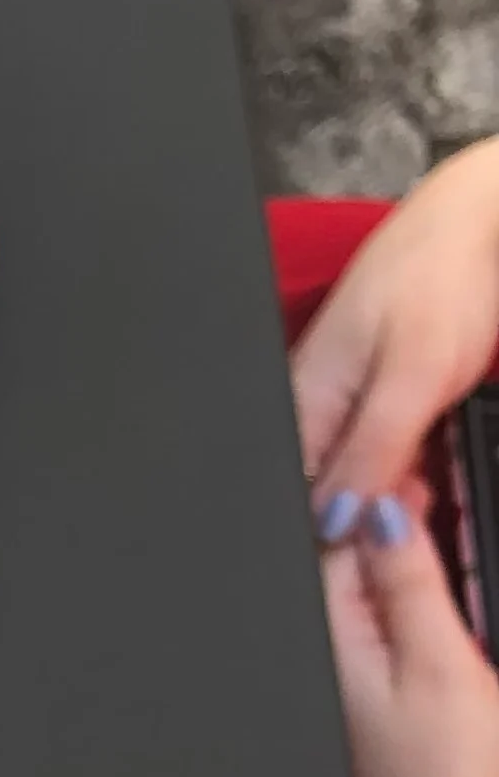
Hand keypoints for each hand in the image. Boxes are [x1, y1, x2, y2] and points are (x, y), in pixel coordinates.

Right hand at [295, 138, 498, 517]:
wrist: (485, 224)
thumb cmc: (443, 276)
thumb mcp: (413, 376)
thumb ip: (371, 452)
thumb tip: (334, 520)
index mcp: (303, 397)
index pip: (296, 492)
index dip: (330, 533)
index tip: (372, 552)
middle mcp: (316, 403)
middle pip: (321, 491)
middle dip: (363, 519)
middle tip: (408, 520)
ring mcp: (349, 399)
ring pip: (355, 478)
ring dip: (388, 499)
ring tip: (421, 491)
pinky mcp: (382, 397)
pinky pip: (380, 456)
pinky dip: (404, 474)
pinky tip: (423, 477)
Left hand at [325, 505, 498, 776]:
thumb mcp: (443, 669)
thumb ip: (409, 587)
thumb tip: (381, 511)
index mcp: (329, 647)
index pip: (326, 546)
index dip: (364, 496)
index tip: (403, 466)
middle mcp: (318, 669)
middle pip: (333, 571)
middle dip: (371, 525)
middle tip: (419, 485)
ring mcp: (335, 696)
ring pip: (350, 604)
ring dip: (382, 564)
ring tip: (422, 521)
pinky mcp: (359, 718)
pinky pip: (364, 640)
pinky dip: (389, 610)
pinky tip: (418, 600)